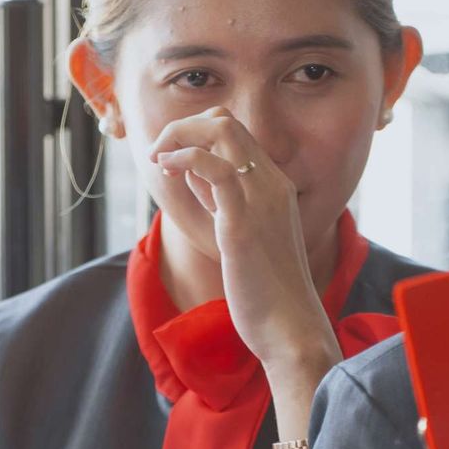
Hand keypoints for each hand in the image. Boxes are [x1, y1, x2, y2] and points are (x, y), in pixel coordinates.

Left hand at [150, 107, 339, 374]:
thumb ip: (219, 199)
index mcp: (274, 186)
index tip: (170, 156)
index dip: (196, 133)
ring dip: (179, 135)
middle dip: (183, 126)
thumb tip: (191, 170)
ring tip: (158, 158)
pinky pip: (214, 167)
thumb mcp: (241, 233)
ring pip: (222, 132)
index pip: (235, 132)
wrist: (290, 326)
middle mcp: (272, 184)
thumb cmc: (265, 289)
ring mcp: (260, 198)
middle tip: (158, 152)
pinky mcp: (243, 220)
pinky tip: (167, 169)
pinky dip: (184, 156)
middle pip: (227, 122)